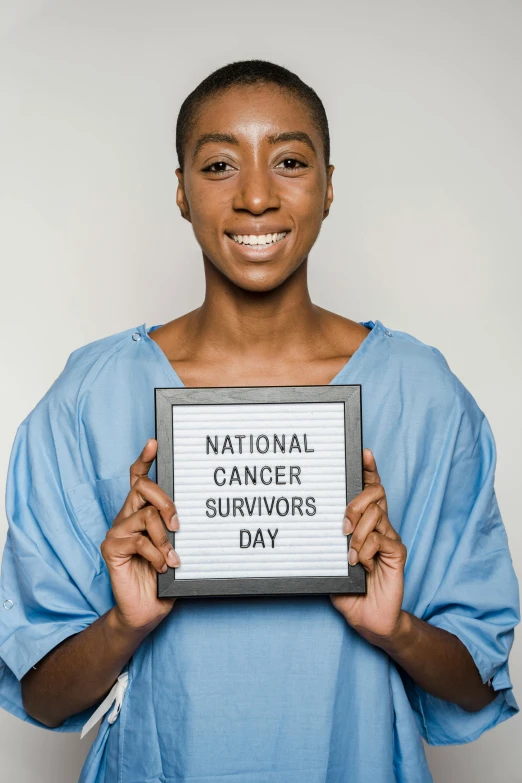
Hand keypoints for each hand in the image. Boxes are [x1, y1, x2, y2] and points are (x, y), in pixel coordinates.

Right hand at [101, 438, 179, 631]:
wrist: (146, 610)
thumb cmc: (165, 577)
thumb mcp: (176, 548)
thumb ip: (176, 528)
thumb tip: (190, 515)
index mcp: (141, 511)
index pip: (139, 478)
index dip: (145, 459)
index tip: (154, 442)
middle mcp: (126, 516)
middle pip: (143, 487)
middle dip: (166, 501)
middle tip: (179, 525)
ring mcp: (117, 531)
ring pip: (145, 515)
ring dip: (165, 538)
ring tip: (172, 558)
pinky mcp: (111, 548)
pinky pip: (138, 541)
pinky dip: (156, 555)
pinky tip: (162, 567)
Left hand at [330, 448, 406, 644]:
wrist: (369, 619)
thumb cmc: (350, 590)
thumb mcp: (332, 562)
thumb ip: (329, 543)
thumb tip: (311, 523)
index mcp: (366, 524)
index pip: (370, 490)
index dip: (369, 471)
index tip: (364, 452)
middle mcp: (380, 527)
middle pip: (376, 494)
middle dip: (356, 502)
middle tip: (342, 525)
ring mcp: (390, 539)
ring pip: (377, 515)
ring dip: (358, 533)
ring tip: (350, 554)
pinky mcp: (397, 554)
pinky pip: (382, 539)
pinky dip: (366, 550)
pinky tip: (361, 565)